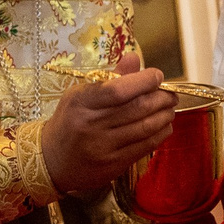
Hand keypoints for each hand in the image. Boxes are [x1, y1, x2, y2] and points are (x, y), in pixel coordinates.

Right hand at [41, 50, 174, 195]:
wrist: (52, 161)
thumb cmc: (69, 121)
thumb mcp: (80, 95)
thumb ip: (109, 78)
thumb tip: (134, 58)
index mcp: (81, 102)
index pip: (118, 90)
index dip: (144, 81)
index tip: (157, 75)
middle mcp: (91, 125)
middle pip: (137, 108)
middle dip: (161, 98)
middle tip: (170, 93)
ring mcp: (103, 148)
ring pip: (145, 127)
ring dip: (165, 115)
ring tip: (170, 107)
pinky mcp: (114, 165)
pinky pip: (145, 146)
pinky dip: (161, 133)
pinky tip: (164, 125)